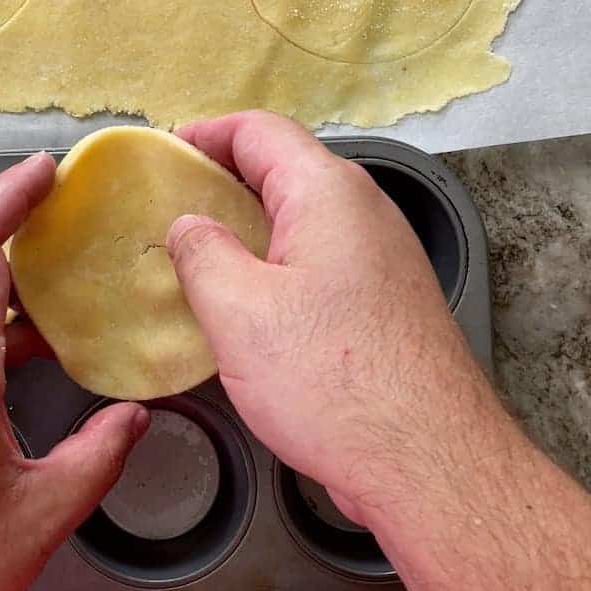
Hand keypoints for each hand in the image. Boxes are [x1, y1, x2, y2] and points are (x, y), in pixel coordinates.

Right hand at [167, 111, 590, 590]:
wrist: (427, 460)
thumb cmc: (332, 380)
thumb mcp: (239, 312)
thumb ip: (201, 253)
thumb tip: (188, 225)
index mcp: (330, 192)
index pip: (261, 130)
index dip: (206, 133)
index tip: (163, 154)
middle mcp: (366, 212)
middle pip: (286, 170)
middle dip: (225, 181)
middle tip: (170, 210)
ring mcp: (384, 259)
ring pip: (305, 221)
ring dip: (251, 229)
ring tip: (198, 260)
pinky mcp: (388, 303)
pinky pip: (323, 262)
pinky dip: (279, 267)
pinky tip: (248, 309)